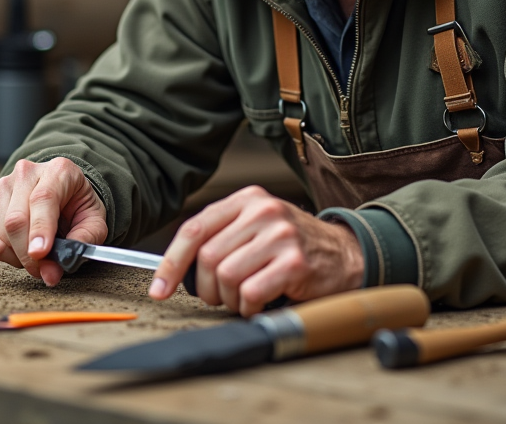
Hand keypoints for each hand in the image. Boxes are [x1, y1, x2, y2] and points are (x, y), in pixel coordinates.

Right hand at [0, 157, 107, 286]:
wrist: (63, 192)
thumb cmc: (78, 207)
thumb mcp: (93, 222)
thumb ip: (80, 243)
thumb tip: (52, 271)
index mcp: (58, 170)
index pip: (43, 198)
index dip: (40, 229)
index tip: (40, 254)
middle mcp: (26, 172)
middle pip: (16, 218)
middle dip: (28, 254)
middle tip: (43, 271)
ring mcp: (3, 183)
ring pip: (1, 230)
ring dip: (18, 255)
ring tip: (36, 256)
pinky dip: (2, 252)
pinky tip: (18, 252)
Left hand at [149, 185, 363, 315]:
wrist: (346, 254)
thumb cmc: (293, 245)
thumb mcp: (257, 226)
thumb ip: (222, 236)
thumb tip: (176, 269)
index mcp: (247, 199)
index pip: (194, 229)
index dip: (171, 263)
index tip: (159, 288)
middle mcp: (263, 211)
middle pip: (207, 258)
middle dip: (207, 288)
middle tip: (220, 296)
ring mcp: (280, 235)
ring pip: (226, 277)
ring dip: (230, 299)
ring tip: (246, 296)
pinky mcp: (294, 262)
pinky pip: (250, 293)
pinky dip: (249, 306)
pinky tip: (261, 302)